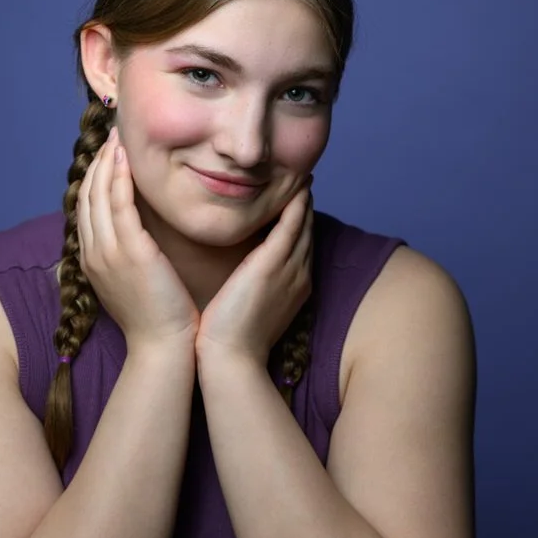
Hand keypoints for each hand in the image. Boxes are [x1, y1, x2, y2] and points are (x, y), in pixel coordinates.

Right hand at [77, 127, 200, 351]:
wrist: (163, 347)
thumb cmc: (157, 317)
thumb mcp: (133, 282)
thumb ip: (127, 255)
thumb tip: (135, 235)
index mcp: (91, 259)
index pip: (86, 207)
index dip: (93, 176)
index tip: (107, 152)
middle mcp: (93, 252)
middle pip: (87, 195)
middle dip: (97, 161)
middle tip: (111, 134)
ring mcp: (108, 252)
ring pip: (98, 195)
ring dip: (106, 161)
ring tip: (117, 136)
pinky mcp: (129, 252)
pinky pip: (118, 205)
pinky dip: (118, 178)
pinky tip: (125, 158)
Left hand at [195, 182, 313, 367]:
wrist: (230, 359)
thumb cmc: (231, 339)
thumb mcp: (248, 307)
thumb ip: (251, 286)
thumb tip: (242, 275)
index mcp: (293, 286)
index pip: (300, 246)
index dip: (300, 223)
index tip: (295, 203)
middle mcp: (298, 275)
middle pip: (307, 232)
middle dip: (306, 207)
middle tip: (303, 182)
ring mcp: (290, 270)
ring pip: (302, 225)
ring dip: (303, 200)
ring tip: (301, 178)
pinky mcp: (273, 265)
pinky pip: (290, 226)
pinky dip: (295, 206)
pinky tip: (296, 189)